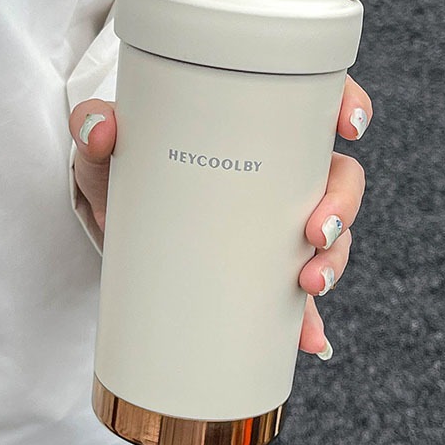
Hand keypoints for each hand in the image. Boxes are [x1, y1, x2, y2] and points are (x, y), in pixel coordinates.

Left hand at [69, 75, 370, 359]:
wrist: (114, 224)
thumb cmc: (125, 169)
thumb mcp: (107, 147)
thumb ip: (96, 127)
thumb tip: (101, 130)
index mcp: (256, 130)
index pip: (316, 106)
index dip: (347, 105)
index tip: (349, 124)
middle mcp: (279, 175)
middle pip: (339, 177)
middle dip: (343, 204)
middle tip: (316, 229)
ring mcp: (276, 225)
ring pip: (332, 235)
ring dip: (335, 260)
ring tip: (308, 284)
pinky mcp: (263, 270)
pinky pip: (299, 295)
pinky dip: (307, 319)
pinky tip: (308, 339)